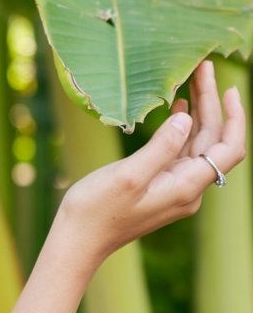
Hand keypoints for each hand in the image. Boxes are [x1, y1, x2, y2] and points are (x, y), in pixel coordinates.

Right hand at [57, 61, 245, 267]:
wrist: (78, 242)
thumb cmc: (96, 210)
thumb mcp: (129, 175)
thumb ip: (162, 146)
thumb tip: (187, 118)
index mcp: (186, 187)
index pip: (229, 150)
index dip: (234, 118)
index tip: (229, 88)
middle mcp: (187, 190)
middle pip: (213, 143)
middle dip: (211, 105)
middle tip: (202, 70)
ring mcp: (174, 189)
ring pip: (197, 146)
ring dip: (198, 114)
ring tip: (192, 82)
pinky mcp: (160, 188)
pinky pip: (180, 154)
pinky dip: (182, 130)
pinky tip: (178, 111)